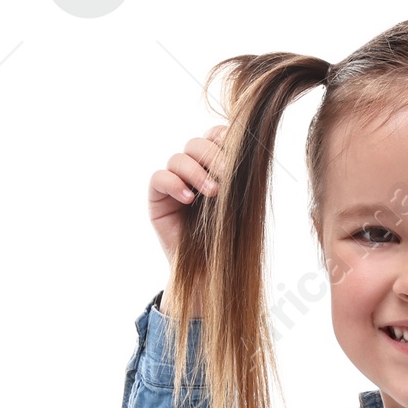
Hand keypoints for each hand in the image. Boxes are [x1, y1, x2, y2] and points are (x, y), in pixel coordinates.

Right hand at [148, 121, 225, 283]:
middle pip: (196, 144)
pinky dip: (174, 184)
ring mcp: (173, 182)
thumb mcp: (240, 204)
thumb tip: (250, 148)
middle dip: (212, 156)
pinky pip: (159, 178)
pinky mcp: (157, 197)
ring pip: (178, 158)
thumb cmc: (227, 239)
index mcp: (213, 167)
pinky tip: (188, 199)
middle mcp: (191, 171)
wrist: (209, 270)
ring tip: (212, 192)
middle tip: (227, 174)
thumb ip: (240, 177)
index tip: (237, 150)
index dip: (222, 137)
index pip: (213, 137)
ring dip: (196, 172)